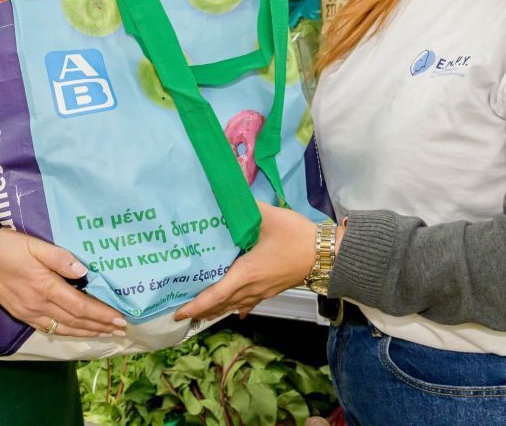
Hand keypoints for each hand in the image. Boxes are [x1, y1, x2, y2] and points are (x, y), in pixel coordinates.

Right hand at [0, 229, 126, 336]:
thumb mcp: (35, 245)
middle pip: (76, 321)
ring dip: (88, 332)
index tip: (120, 318)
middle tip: (121, 329)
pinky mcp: (23, 316)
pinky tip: (79, 331)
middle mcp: (40, 306)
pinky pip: (51, 329)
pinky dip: (69, 332)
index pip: (81, 306)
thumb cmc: (9, 248)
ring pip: (65, 328)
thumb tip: (84, 271)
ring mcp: (30, 314)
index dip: (102, 314)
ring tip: (106, 334)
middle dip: (101, 326)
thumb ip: (60, 258)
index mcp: (46, 287)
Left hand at [174, 201, 317, 321]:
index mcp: (246, 273)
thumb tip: (227, 193)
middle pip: (222, 304)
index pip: (215, 295)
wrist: (327, 254)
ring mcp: (263, 291)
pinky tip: (237, 312)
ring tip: (201, 312)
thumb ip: (245, 206)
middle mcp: (252, 288)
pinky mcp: (272, 290)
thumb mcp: (268, 217)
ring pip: (235, 305)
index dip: (196, 306)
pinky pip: (250, 303)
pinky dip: (238, 307)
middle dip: (202, 310)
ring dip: (218, 309)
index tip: (178, 313)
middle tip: (182, 312)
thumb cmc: (296, 237)